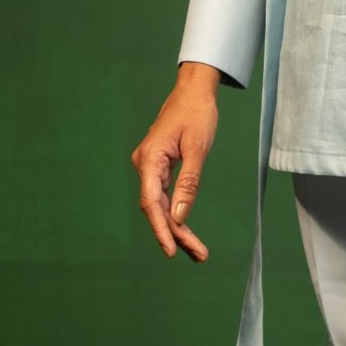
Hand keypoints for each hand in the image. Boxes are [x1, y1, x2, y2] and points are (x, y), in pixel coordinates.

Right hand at [132, 63, 221, 258]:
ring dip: (178, 228)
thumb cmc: (196, 113)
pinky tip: (186, 231)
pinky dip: (177, 213)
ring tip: (198, 252)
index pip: (152, 203)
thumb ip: (189, 183)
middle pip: (157, 209)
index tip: (172, 251)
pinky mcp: (159, 167)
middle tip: (200, 256)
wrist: (193, 90)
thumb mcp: (198, 148)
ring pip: (161, 205)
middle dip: (176, 234)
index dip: (162, 229)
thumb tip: (181, 217)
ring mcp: (150, 167)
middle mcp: (145, 165)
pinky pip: (165, 196)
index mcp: (150, 159)